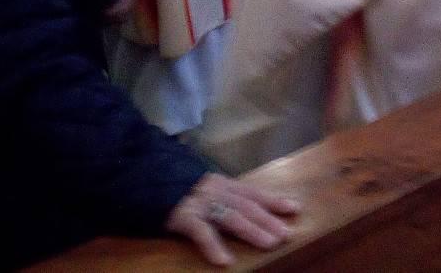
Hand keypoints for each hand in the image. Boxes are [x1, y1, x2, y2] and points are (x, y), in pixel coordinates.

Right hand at [165, 172, 298, 267]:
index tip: (295, 208)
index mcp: (223, 184)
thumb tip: (248, 212)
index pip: (253, 193)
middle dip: (269, 220)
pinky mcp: (184, 215)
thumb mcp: (205, 190)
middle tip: (287, 234)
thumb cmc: (178, 189)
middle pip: (248, 206)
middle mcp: (216, 190)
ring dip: (252, 231)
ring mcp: (201, 202)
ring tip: (269, 244)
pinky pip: (201, 232)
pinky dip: (214, 246)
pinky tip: (225, 261)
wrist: (146, 179)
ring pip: (231, 216)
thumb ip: (223, 198)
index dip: (274, 200)